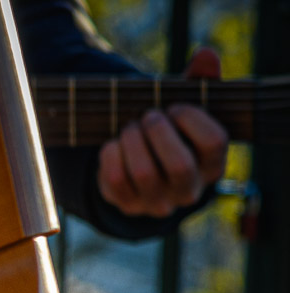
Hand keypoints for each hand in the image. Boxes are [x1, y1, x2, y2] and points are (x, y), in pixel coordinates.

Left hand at [96, 48, 227, 218]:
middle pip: (179, 165)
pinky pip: (115, 181)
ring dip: (132, 140)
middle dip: (158, 132)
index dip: (192, 119)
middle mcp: (189, 190)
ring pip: (144, 174)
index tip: (175, 106)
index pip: (214, 142)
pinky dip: (111, 155)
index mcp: (213, 165)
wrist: (140, 167)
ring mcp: (157, 202)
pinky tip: (114, 144)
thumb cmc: (172, 130)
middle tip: (148, 116)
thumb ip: (200, 81)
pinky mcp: (127, 205)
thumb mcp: (188, 106)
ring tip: (130, 127)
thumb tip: (206, 55)